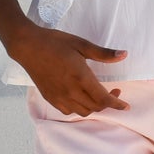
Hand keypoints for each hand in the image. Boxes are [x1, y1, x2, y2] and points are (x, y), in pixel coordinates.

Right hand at [11, 23, 127, 114]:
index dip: (117, 104)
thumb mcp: (81, 44)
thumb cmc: (55, 42)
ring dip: (94, 107)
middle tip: (114, 91)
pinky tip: (81, 98)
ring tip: (98, 95)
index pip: (103, 99)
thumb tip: (123, 55)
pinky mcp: (50, 98)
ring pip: (83, 111)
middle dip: (108, 103)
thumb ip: (103, 54)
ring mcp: (59, 97)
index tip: (125, 106)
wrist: (28, 46)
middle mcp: (70, 91)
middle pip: (95, 107)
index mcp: (80, 77)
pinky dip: (79, 108)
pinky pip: (69, 111)